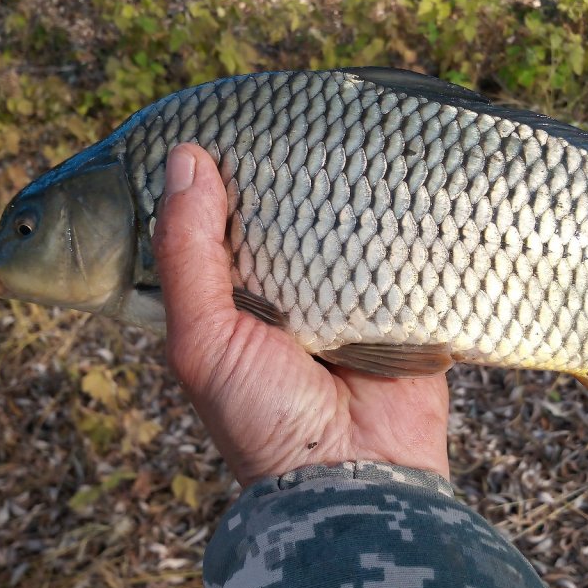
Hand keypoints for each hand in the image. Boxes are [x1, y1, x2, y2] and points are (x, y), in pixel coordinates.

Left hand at [152, 144, 450, 486]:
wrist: (358, 481)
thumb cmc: (263, 418)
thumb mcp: (201, 340)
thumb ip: (188, 255)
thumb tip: (185, 159)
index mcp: (233, 298)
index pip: (220, 220)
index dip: (217, 174)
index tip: (225, 115)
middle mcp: (287, 290)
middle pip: (284, 214)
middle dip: (289, 171)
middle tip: (295, 106)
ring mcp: (346, 293)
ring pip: (342, 224)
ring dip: (346, 188)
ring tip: (351, 120)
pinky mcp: (399, 301)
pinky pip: (398, 248)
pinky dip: (398, 218)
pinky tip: (401, 168)